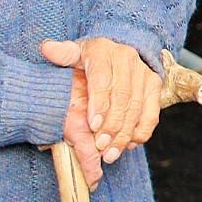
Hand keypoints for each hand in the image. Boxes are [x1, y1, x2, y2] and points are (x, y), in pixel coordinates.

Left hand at [40, 38, 163, 172]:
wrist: (117, 49)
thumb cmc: (90, 57)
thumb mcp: (74, 53)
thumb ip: (61, 54)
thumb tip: (47, 49)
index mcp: (104, 50)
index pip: (103, 80)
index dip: (99, 104)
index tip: (92, 126)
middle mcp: (128, 59)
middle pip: (123, 97)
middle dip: (112, 125)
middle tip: (101, 146)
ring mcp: (144, 73)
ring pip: (137, 108)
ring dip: (126, 134)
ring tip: (112, 152)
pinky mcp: (154, 85)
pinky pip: (152, 113)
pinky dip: (142, 131)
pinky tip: (130, 144)